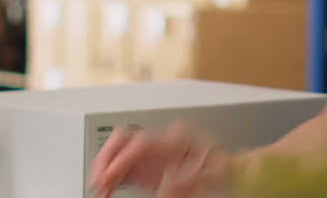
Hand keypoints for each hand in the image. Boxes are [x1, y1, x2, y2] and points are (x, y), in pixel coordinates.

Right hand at [88, 123, 235, 197]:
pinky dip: (110, 174)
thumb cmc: (223, 169)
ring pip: (117, 148)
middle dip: (105, 158)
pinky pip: (122, 163)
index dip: (121, 159)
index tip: (109, 177)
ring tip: (98, 188)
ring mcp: (152, 150)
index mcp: (177, 137)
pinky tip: (106, 189)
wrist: (229, 168)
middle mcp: (161, 139)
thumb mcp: (213, 175)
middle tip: (98, 182)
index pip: (141, 142)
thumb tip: (165, 184)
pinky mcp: (148, 163)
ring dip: (104, 166)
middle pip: (123, 137)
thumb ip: (189, 180)